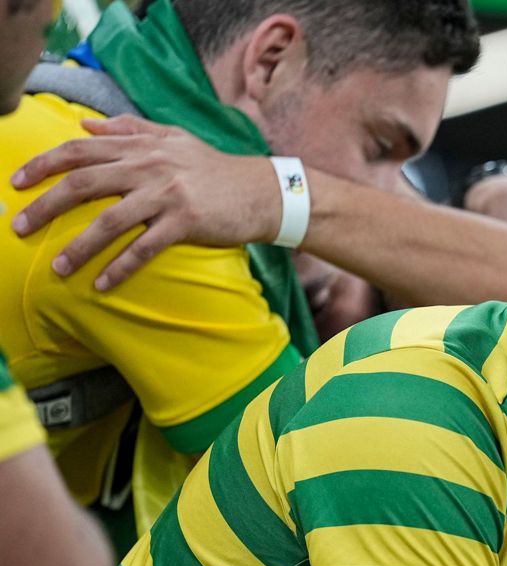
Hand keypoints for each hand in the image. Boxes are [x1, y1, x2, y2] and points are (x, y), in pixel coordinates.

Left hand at [10, 114, 279, 289]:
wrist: (265, 191)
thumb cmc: (218, 169)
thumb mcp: (175, 138)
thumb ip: (131, 129)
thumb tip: (86, 124)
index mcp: (141, 146)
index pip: (80, 149)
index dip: (44, 164)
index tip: (17, 181)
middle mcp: (149, 166)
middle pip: (84, 184)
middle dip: (45, 206)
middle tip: (20, 228)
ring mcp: (167, 194)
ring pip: (109, 220)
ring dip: (79, 246)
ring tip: (57, 267)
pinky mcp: (186, 222)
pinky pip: (144, 248)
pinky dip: (120, 267)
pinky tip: (102, 284)